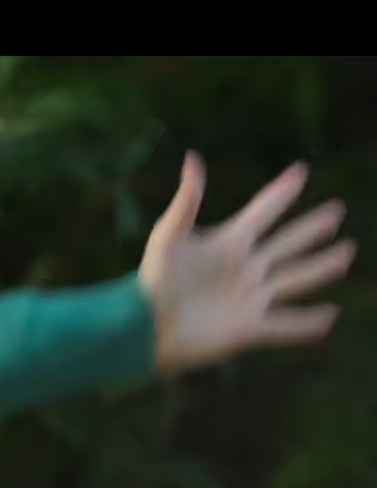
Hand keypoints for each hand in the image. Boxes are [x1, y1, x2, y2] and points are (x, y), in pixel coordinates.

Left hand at [140, 153, 354, 374]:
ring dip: (321, 267)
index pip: (263, 211)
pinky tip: (330, 316)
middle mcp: (244, 268)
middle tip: (335, 212)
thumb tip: (193, 159)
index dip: (281, 193)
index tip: (300, 172)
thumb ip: (187, 200)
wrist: (142, 327)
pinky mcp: (249, 328)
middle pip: (287, 243)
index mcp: (227, 243)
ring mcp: (250, 298)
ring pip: (295, 279)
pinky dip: (308, 322)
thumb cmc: (150, 281)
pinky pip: (286, 325)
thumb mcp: (168, 237)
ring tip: (345, 254)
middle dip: (311, 228)